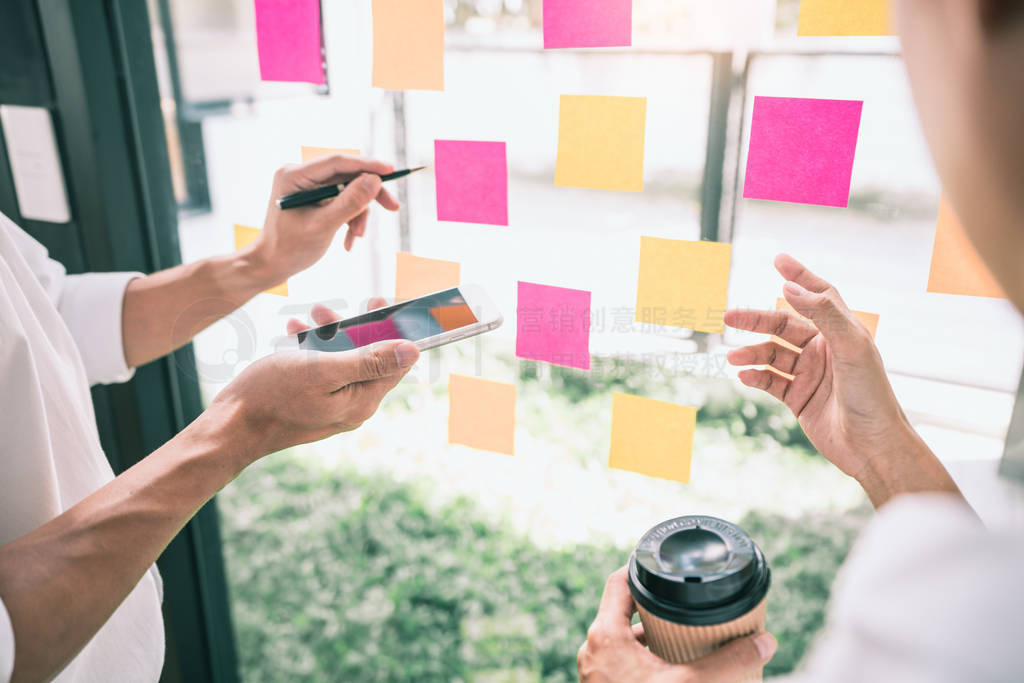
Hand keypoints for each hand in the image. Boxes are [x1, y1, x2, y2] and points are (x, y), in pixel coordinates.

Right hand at [207, 297, 416, 458]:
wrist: (230, 427)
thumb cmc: (273, 395)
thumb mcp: (323, 369)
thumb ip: (369, 360)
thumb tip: (413, 351)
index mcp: (362, 400)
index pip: (394, 363)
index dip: (393, 331)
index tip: (382, 303)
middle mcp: (353, 406)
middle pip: (367, 359)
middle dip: (352, 328)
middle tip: (332, 307)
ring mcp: (332, 406)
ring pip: (341, 361)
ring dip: (328, 335)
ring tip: (309, 317)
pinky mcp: (313, 403)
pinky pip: (322, 371)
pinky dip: (311, 350)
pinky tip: (293, 334)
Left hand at [249, 154, 401, 285]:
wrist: (272, 265)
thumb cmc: (290, 248)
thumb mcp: (324, 226)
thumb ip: (350, 202)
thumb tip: (375, 180)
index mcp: (294, 175)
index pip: (337, 162)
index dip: (367, 165)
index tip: (391, 170)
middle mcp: (300, 175)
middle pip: (346, 175)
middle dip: (368, 195)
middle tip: (393, 207)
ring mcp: (307, 186)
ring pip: (347, 190)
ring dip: (358, 214)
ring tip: (356, 237)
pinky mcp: (314, 198)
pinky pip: (341, 201)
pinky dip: (349, 219)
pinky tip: (348, 240)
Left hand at [577, 568, 775, 682]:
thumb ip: (731, 662)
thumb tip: (766, 641)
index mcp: (605, 636)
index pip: (619, 582)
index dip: (641, 568)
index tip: (666, 565)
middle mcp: (595, 650)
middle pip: (625, 612)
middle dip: (658, 609)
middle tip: (689, 605)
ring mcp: (598, 673)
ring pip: (627, 642)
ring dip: (654, 638)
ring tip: (688, 636)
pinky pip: (627, 665)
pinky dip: (650, 662)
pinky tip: (675, 669)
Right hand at [724, 254, 960, 506]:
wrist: (873, 446)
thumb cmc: (872, 395)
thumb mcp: (852, 347)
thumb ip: (822, 313)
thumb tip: (788, 287)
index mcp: (841, 332)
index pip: (818, 295)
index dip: (800, 276)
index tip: (778, 260)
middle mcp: (824, 349)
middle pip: (783, 325)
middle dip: (756, 320)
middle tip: (728, 317)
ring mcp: (810, 374)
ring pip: (772, 354)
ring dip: (751, 353)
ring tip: (734, 358)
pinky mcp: (798, 398)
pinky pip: (769, 381)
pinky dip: (755, 377)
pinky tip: (743, 376)